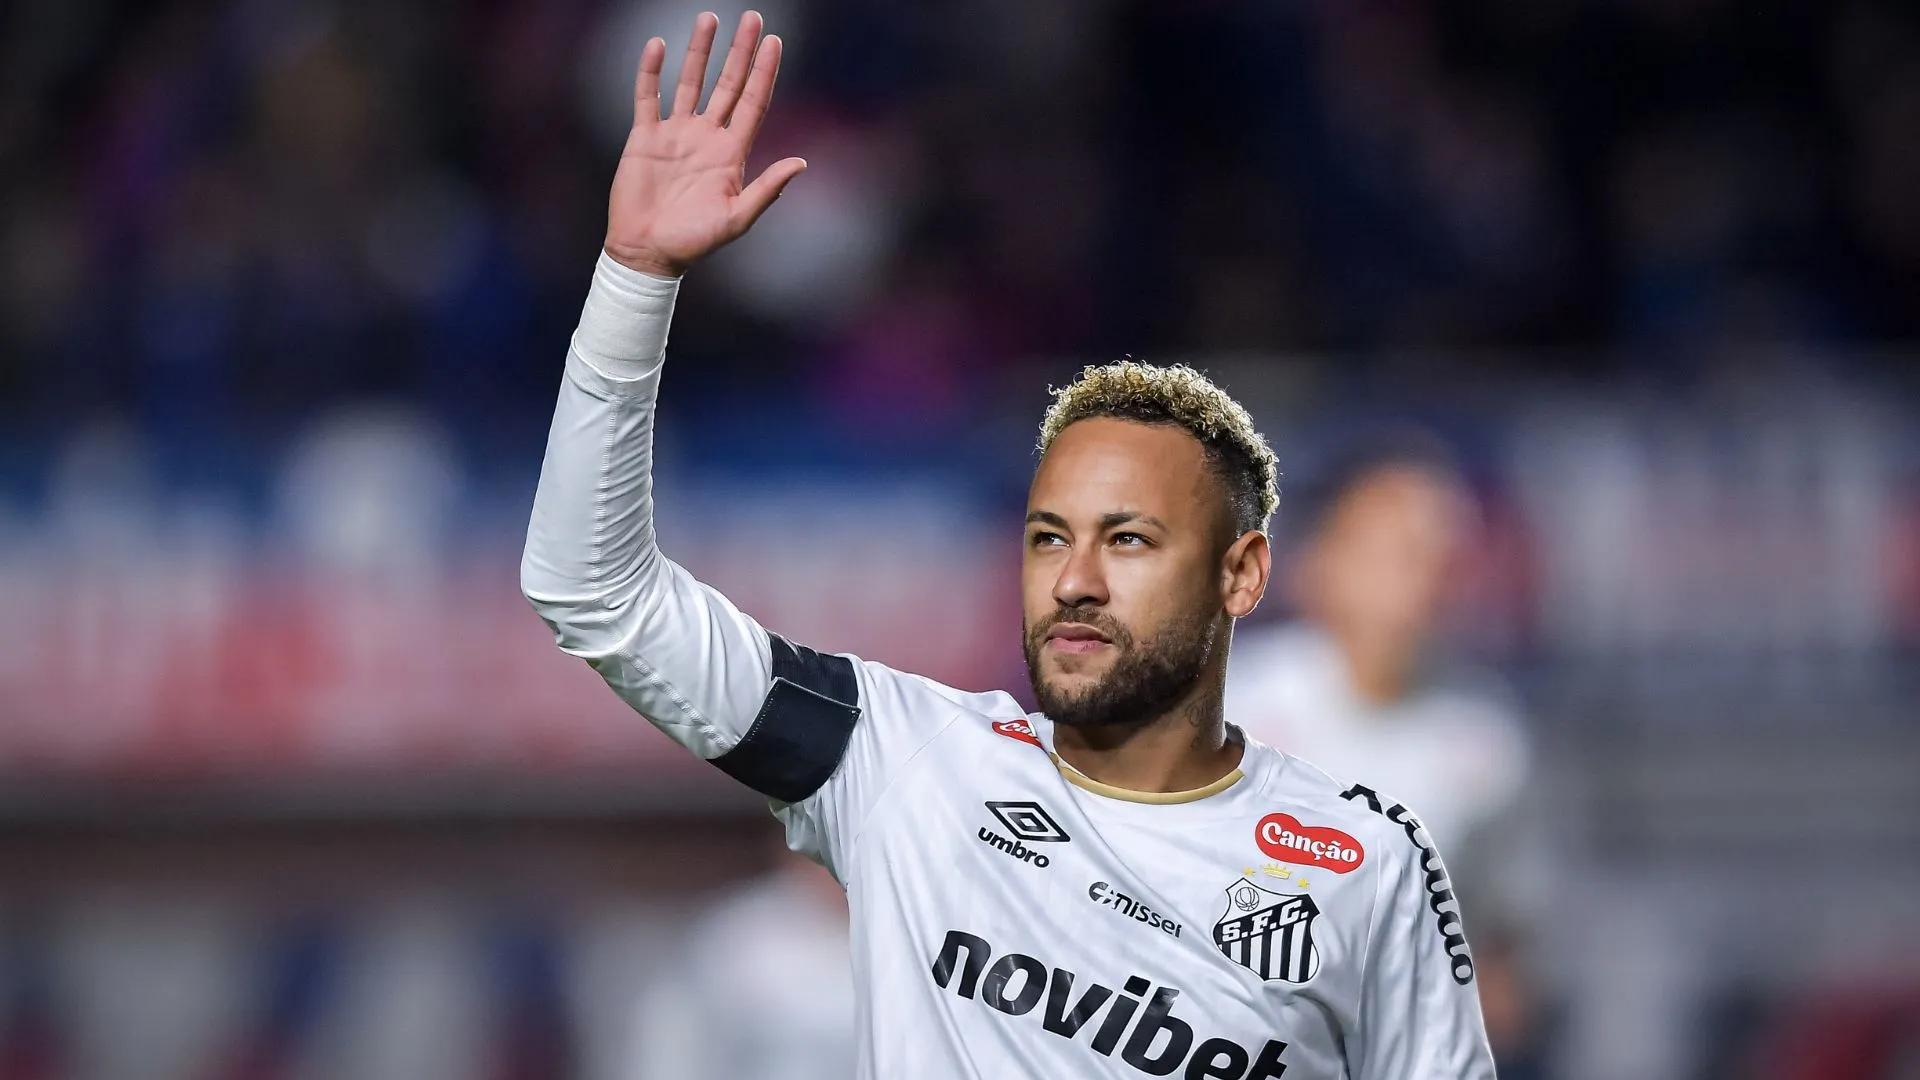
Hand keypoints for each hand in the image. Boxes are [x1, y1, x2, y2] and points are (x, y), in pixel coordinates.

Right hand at [603, 11, 806, 277]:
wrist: (647, 252)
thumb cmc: (694, 242)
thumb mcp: (737, 218)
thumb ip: (767, 189)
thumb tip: (802, 163)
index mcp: (732, 153)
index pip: (754, 102)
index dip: (764, 72)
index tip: (774, 42)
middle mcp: (707, 136)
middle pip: (728, 84)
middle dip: (741, 52)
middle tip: (753, 18)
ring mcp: (676, 134)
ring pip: (690, 82)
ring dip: (699, 51)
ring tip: (709, 18)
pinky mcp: (645, 137)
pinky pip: (648, 96)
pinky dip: (651, 71)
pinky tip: (658, 46)